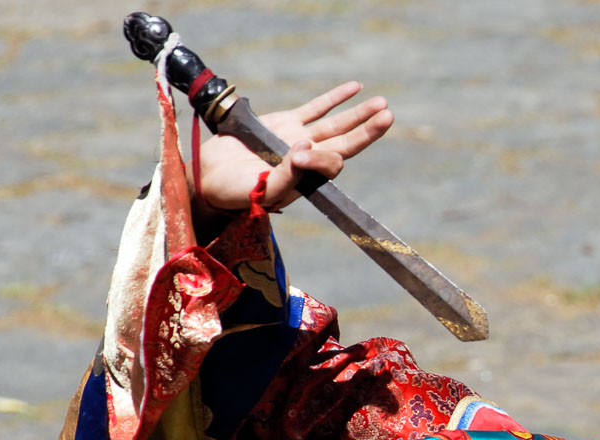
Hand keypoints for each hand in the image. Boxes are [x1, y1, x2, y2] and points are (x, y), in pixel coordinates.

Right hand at [192, 81, 392, 212]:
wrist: (211, 179)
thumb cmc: (237, 192)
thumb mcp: (263, 190)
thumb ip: (287, 174)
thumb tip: (306, 147)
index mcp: (310, 179)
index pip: (330, 163)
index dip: (322, 158)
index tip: (297, 157)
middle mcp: (310, 159)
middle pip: (347, 142)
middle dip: (368, 130)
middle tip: (388, 116)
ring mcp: (300, 138)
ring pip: (336, 123)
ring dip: (359, 114)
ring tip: (382, 104)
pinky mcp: (286, 122)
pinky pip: (316, 107)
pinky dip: (335, 98)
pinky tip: (355, 88)